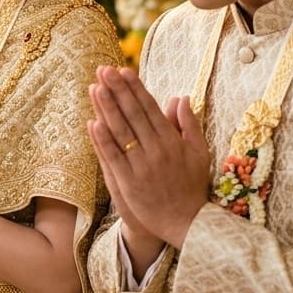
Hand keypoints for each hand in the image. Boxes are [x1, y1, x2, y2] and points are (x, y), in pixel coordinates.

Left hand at [87, 66, 210, 248]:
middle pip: (133, 114)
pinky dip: (102, 140)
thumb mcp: (199, 153)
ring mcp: (141, 166)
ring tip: (96, 87)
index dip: (135, 88)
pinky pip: (113, 157)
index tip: (124, 70)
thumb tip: (181, 97)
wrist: (186, 223)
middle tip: (104, 70)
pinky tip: (92, 122)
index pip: (150, 108)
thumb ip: (189, 124)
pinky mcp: (129, 183)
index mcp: (172, 141)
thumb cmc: (192, 186)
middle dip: (118, 90)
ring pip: (121, 132)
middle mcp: (156, 150)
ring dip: (107, 108)